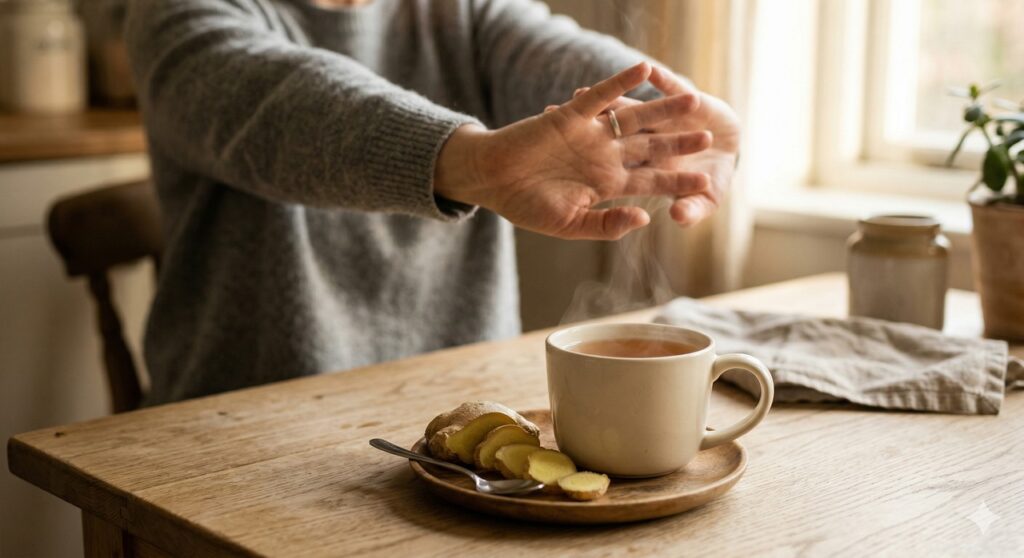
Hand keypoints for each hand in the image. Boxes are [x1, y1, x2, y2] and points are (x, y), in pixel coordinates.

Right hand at [434, 63, 713, 239]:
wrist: (490, 180)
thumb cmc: (525, 207)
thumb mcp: (569, 225)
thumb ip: (606, 225)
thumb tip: (645, 220)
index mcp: (606, 185)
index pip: (650, 182)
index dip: (677, 181)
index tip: (706, 183)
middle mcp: (603, 157)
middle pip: (651, 147)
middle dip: (679, 143)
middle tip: (712, 137)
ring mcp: (589, 134)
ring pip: (634, 118)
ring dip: (662, 109)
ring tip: (693, 98)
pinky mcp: (571, 116)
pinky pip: (601, 95)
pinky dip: (622, 82)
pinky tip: (646, 68)